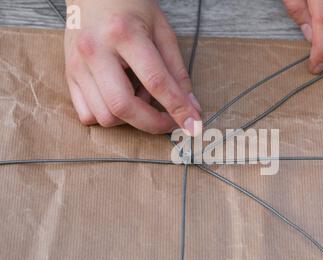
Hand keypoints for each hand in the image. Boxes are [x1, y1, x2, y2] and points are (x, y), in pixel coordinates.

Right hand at [65, 0, 201, 135]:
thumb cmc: (131, 8)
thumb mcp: (162, 32)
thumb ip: (177, 72)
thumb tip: (191, 107)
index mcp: (123, 33)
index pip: (156, 81)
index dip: (178, 108)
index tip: (193, 125)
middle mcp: (95, 50)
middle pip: (123, 106)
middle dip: (152, 123)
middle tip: (168, 121)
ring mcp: (77, 65)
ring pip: (104, 116)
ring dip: (130, 118)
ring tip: (139, 95)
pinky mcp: (69, 76)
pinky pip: (87, 114)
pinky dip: (108, 116)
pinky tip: (119, 98)